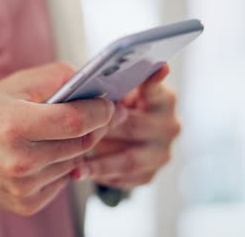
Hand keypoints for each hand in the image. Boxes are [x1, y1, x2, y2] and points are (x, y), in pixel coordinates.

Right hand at [0, 62, 115, 214]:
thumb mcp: (11, 86)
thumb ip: (54, 77)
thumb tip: (91, 82)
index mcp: (14, 126)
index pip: (76, 121)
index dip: (100, 111)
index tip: (109, 104)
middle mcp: (20, 162)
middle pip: (82, 144)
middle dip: (97, 127)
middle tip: (100, 114)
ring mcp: (24, 188)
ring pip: (75, 162)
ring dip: (77, 146)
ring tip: (63, 132)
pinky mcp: (27, 204)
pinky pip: (62, 181)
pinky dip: (61, 164)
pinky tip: (44, 153)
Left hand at [71, 65, 180, 189]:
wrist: (120, 140)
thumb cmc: (115, 109)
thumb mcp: (115, 94)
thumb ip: (110, 89)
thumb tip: (86, 83)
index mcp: (162, 99)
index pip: (155, 88)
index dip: (154, 78)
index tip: (158, 67)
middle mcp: (168, 125)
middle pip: (134, 126)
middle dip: (104, 129)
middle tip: (77, 131)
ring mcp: (161, 152)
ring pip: (129, 159)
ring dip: (100, 163)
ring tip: (75, 166)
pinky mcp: (149, 174)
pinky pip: (124, 178)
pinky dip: (101, 175)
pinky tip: (81, 172)